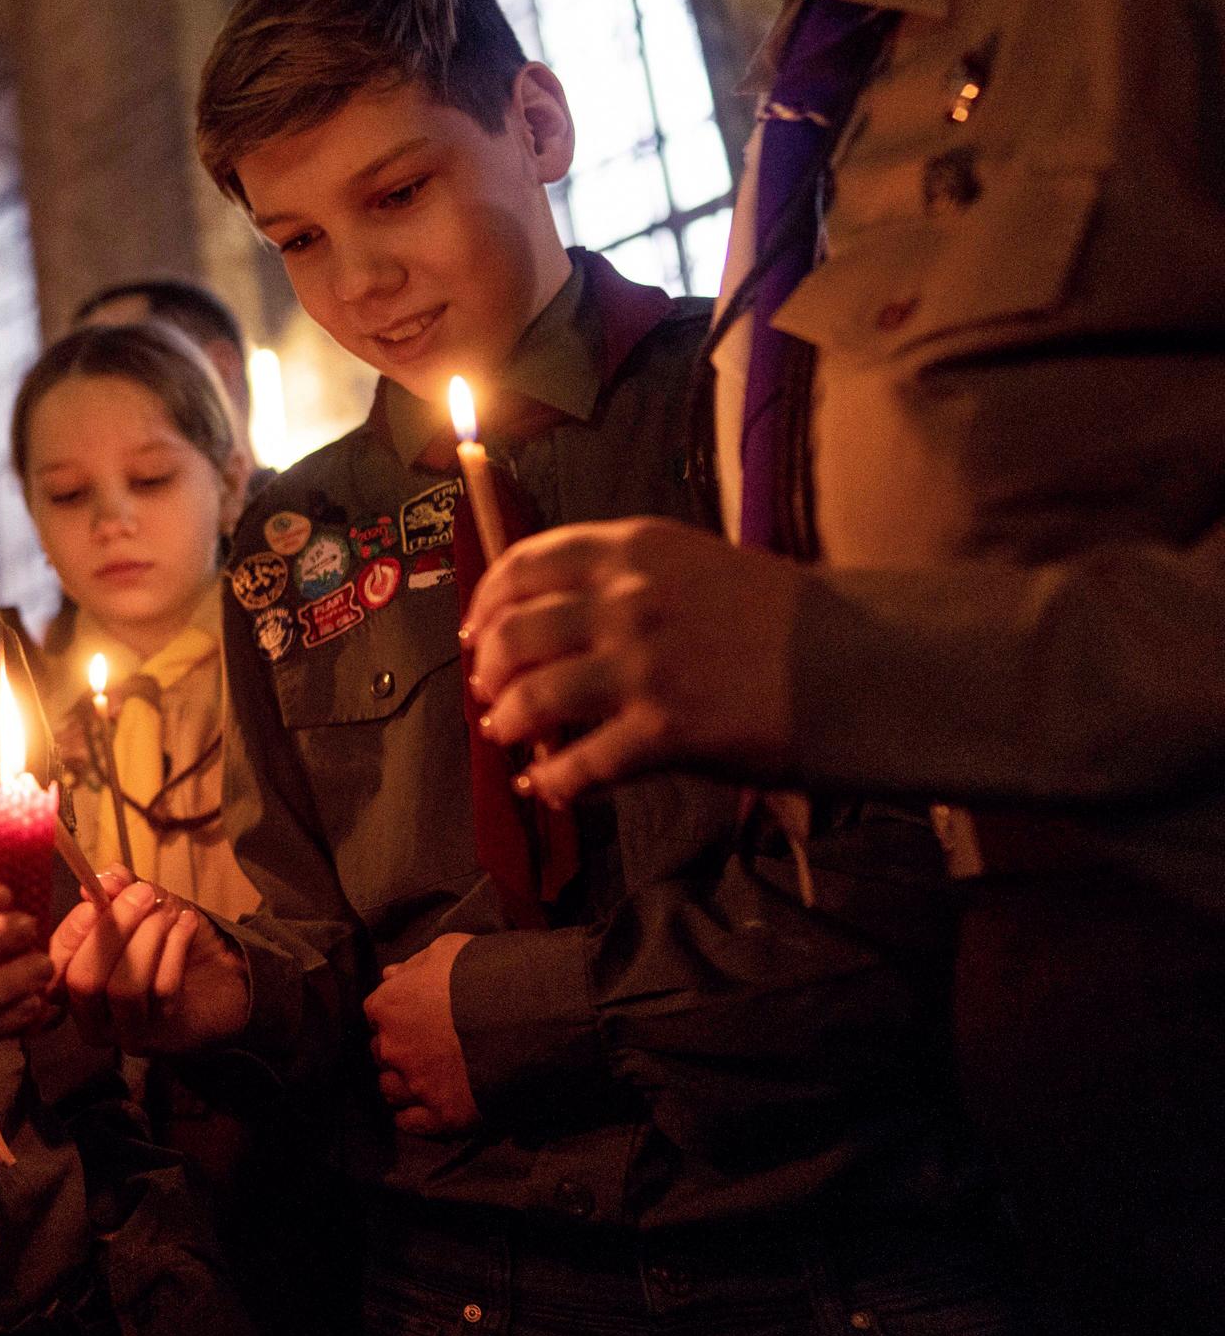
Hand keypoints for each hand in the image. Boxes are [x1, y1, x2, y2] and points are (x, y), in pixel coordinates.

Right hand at [49, 869, 250, 1057]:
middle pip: (85, 981)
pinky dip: (175, 949)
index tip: (93, 900)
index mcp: (73, 987)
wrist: (220, 977)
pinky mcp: (164, 1036)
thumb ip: (119, 891)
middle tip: (143, 895)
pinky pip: (162, 991)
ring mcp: (127, 1033)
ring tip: (169, 910)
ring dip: (148, 938)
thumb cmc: (167, 940)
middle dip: (113, 931)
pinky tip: (187, 924)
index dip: (71, 934)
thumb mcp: (141, 907)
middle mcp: (92, 1018)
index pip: (54, 968)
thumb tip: (104, 879)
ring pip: (125, 989)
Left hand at [365, 932, 476, 1136]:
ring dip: (401, 1084)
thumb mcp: (447, 951)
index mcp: (389, 1005)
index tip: (413, 1018)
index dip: (395, 1017)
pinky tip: (419, 1112)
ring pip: (390, 1089)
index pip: (376, 1014)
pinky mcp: (442, 1115)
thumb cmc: (485, 975)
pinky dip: (411, 1119)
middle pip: (382, 1052)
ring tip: (420, 1080)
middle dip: (398, 1049)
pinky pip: (411, 1123)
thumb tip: (389, 974)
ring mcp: (417, 1084)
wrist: (527, 1017)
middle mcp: (394, 1048)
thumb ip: (414, 965)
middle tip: (422, 1048)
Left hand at [463, 518, 799, 809]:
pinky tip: (548, 786)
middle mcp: (626, 599)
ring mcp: (641, 665)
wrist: (859, 666)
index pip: (525, 564)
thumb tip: (557, 616)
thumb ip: (628, 580)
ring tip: (508, 736)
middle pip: (515, 634)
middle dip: (490, 670)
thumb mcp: (698, 566)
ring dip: (507, 722)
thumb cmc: (784, 620)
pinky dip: (553, 781)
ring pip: (532, 698)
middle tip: (489, 691)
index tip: (476, 628)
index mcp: (633, 549)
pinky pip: (580, 764)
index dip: (487, 601)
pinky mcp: (663, 730)